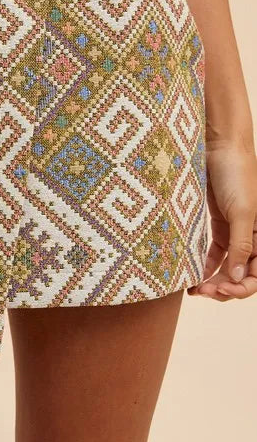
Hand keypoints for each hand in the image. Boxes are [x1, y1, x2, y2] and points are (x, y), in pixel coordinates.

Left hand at [188, 141, 256, 300]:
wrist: (220, 148)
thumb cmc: (237, 176)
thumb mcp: (242, 212)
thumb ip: (241, 245)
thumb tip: (238, 277)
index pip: (256, 276)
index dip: (241, 288)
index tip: (221, 290)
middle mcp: (253, 238)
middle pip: (240, 275)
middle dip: (223, 288)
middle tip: (201, 293)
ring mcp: (234, 233)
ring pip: (226, 267)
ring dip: (213, 281)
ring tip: (195, 290)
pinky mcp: (218, 226)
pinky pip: (213, 254)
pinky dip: (204, 266)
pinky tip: (192, 275)